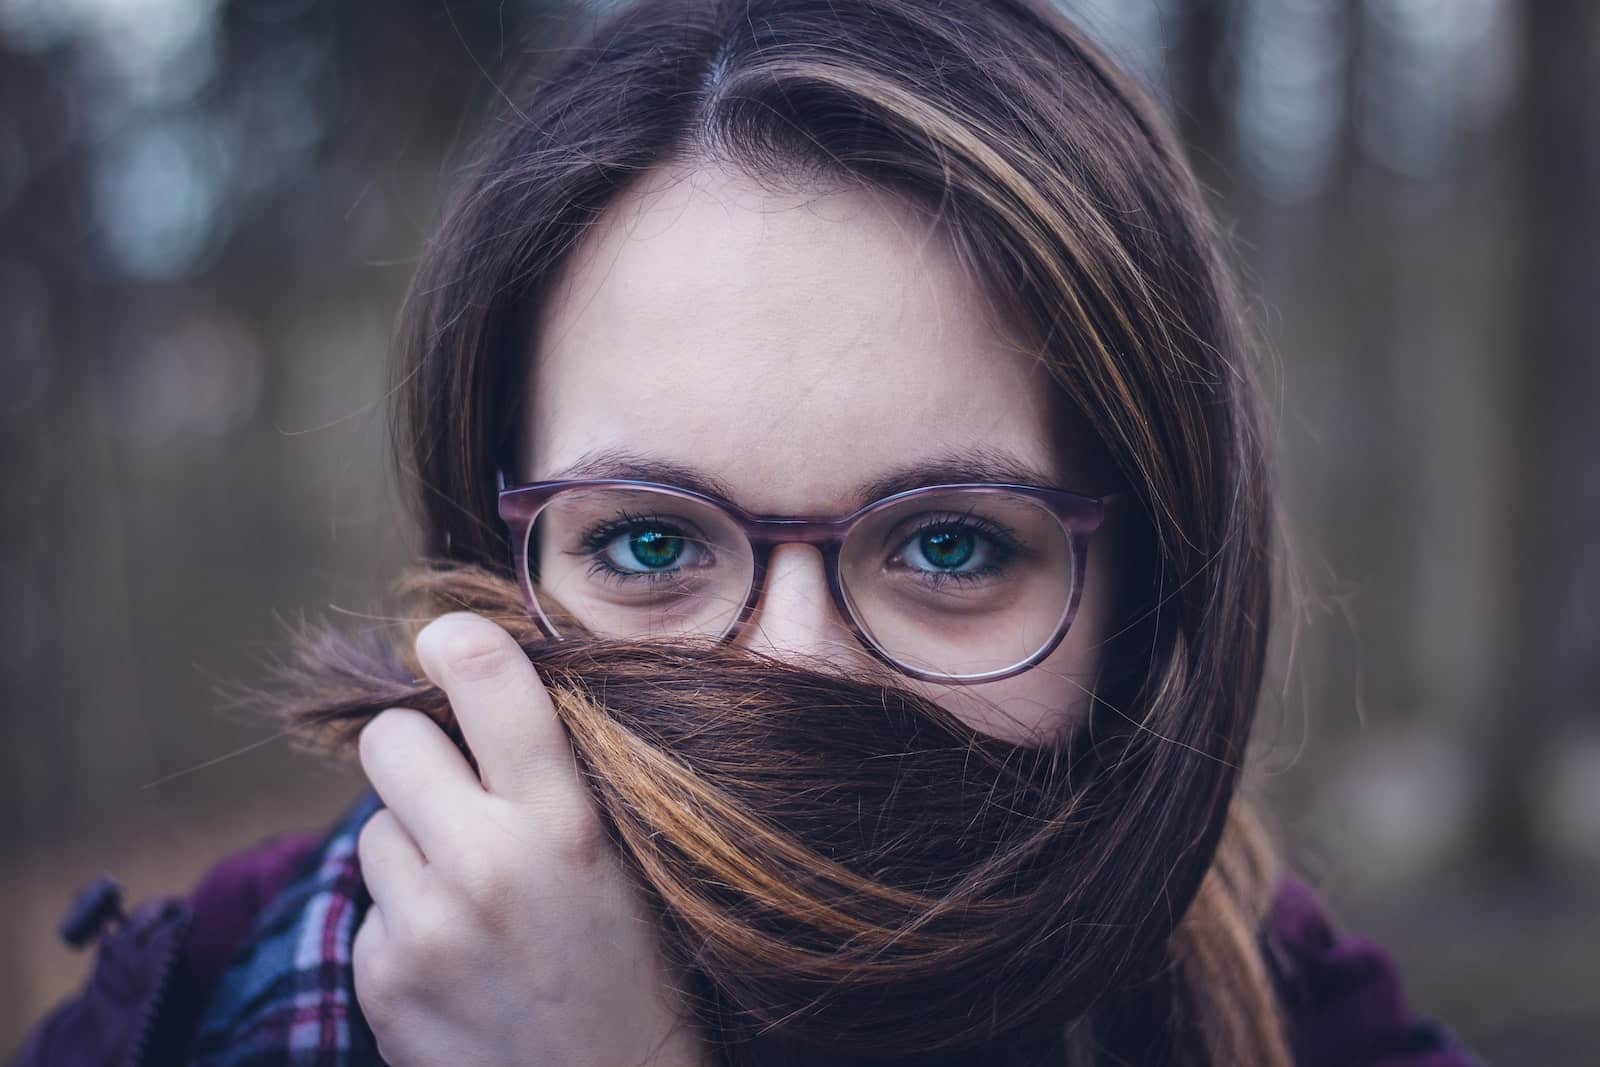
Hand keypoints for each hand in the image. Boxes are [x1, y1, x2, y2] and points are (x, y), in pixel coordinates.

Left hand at [352, 611, 711, 1066]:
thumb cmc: (637, 971)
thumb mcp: (629, 859)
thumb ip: (563, 778)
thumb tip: (485, 680)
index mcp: (567, 825)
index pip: (490, 683)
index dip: (456, 643)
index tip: (445, 640)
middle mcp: (488, 866)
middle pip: (390, 740)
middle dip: (416, 753)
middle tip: (455, 787)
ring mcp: (426, 927)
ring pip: (375, 827)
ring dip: (413, 848)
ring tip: (476, 899)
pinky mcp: (383, 980)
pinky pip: (370, 908)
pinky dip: (404, 922)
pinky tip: (458, 959)